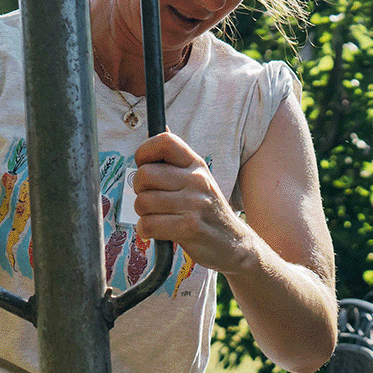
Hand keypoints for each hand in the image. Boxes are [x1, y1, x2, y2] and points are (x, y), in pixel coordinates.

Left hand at [131, 131, 253, 274]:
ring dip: (143, 214)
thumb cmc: (206, 211)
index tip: (144, 166)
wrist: (232, 243)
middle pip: (144, 175)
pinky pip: (148, 225)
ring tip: (157, 217)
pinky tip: (157, 231)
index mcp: (196, 164)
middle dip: (139, 191)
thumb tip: (161, 129)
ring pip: (143, 202)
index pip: (164, 141)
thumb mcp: (198, 179)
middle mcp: (196, 180)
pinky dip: (146, 230)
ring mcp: (194, 204)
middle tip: (151, 199)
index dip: (144, 152)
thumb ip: (177, 160)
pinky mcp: (189, 227)